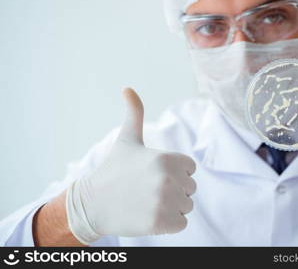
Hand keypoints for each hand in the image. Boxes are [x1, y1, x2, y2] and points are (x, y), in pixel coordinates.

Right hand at [66, 88, 196, 244]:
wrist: (93, 204)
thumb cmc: (113, 170)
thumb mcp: (126, 140)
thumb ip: (134, 114)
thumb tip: (127, 88)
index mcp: (166, 158)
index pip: (190, 168)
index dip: (176, 172)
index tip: (154, 174)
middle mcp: (168, 179)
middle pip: (190, 188)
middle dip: (174, 190)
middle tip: (148, 190)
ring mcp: (164, 202)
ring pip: (186, 206)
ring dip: (171, 207)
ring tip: (147, 203)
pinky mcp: (160, 223)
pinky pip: (181, 224)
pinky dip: (168, 224)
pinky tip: (149, 216)